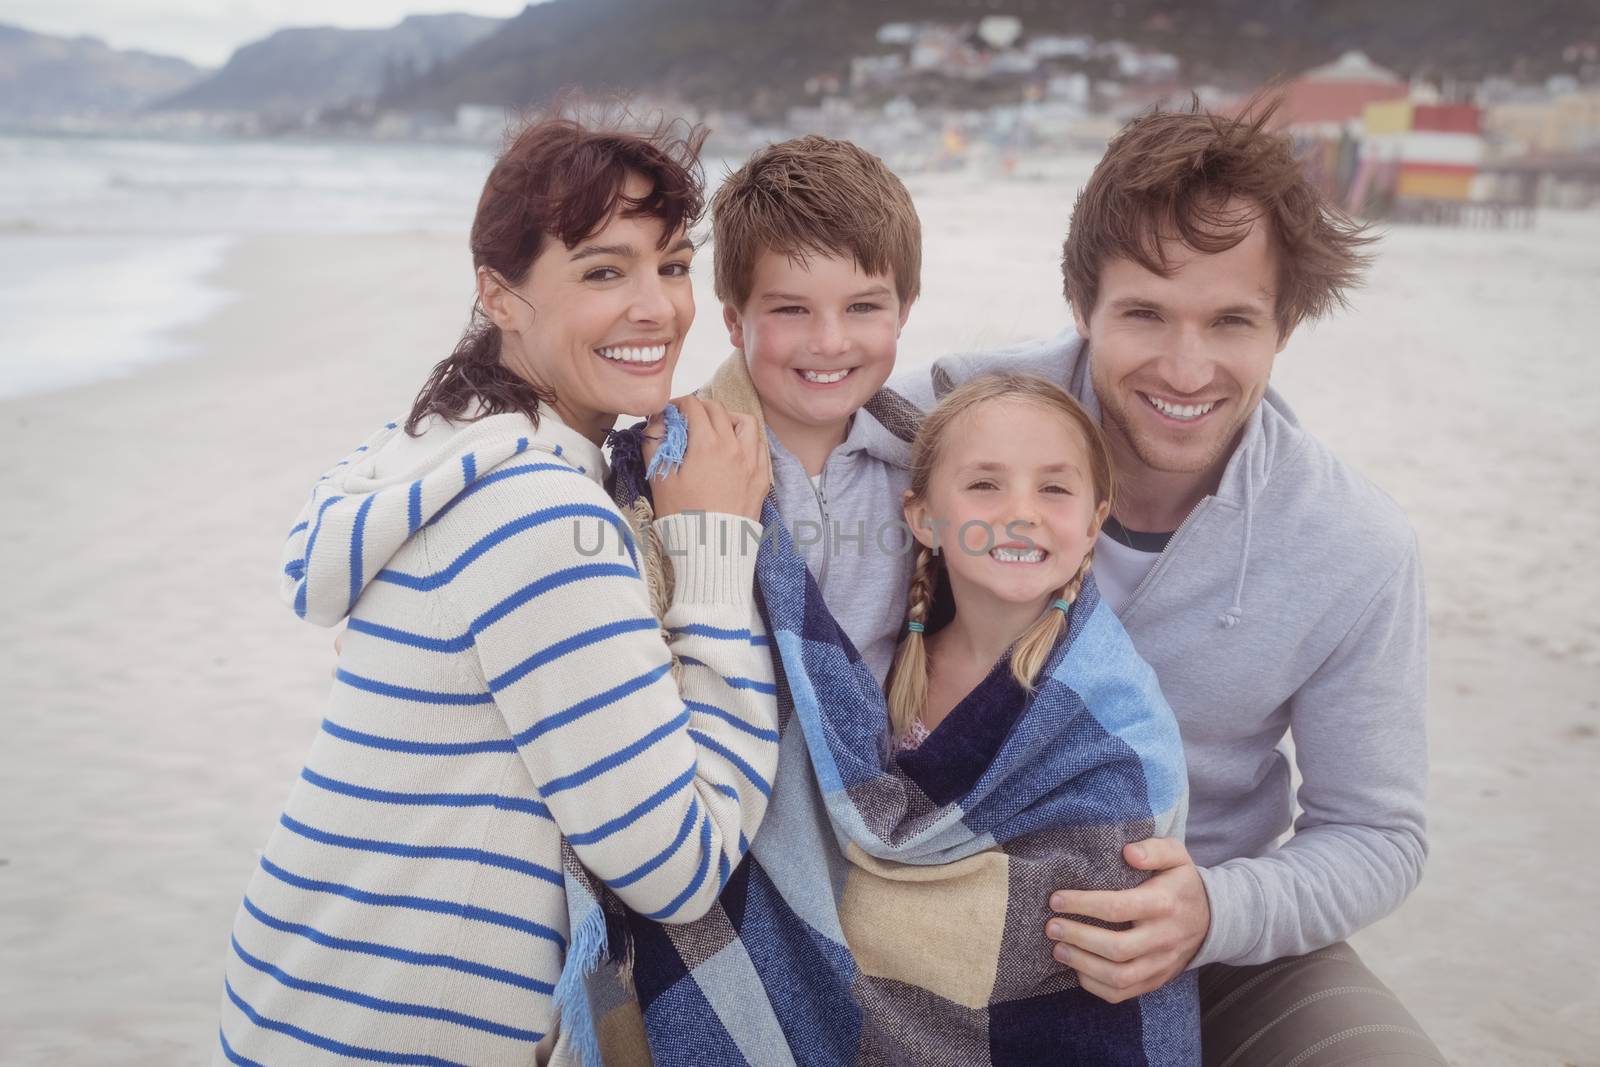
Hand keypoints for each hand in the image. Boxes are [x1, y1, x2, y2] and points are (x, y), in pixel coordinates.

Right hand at [647, 395, 767, 520]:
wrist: (713, 549)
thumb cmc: (683, 516)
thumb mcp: (660, 479)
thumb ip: (654, 444)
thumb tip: (657, 423)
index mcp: (707, 444)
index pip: (694, 407)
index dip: (678, 404)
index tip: (671, 412)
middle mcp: (734, 447)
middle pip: (719, 410)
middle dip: (700, 408)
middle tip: (688, 418)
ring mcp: (752, 462)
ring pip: (746, 423)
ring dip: (729, 418)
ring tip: (716, 430)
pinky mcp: (762, 478)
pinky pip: (760, 446)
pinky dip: (747, 440)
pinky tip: (735, 450)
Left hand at [1044, 837, 1209, 1003]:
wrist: (1212, 920)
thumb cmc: (1181, 884)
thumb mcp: (1176, 856)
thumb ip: (1154, 849)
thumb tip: (1128, 853)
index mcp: (1164, 904)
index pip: (1118, 907)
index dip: (1083, 904)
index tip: (1056, 900)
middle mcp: (1163, 938)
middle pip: (1116, 948)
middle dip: (1077, 937)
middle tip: (1051, 926)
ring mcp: (1160, 963)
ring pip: (1119, 976)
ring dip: (1082, 964)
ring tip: (1058, 949)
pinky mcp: (1155, 980)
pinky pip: (1123, 993)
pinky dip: (1095, 985)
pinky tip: (1077, 968)